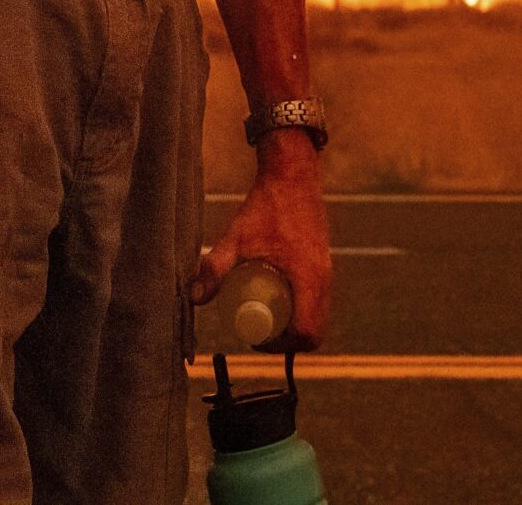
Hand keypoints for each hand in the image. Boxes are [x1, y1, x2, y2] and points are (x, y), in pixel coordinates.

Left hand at [190, 137, 332, 349]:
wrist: (293, 176)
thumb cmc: (267, 205)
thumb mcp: (237, 237)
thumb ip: (215, 267)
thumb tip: (194, 298)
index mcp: (309, 278)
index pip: (306, 332)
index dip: (280, 346)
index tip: (256, 337)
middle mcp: (324, 280)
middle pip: (314, 332)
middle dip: (285, 341)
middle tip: (256, 331)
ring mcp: (327, 273)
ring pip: (318, 318)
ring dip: (293, 326)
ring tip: (262, 315)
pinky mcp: (323, 266)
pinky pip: (318, 302)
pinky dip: (300, 310)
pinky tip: (276, 299)